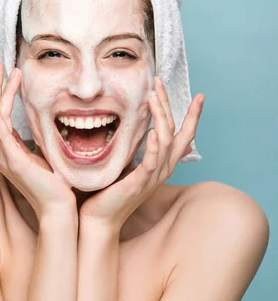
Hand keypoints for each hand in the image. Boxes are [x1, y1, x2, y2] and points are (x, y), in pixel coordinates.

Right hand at [0, 60, 75, 220]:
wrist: (59, 208)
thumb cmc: (54, 184)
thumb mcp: (42, 154)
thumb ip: (35, 140)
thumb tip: (41, 124)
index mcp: (6, 150)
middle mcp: (0, 152)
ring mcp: (4, 157)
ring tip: (4, 69)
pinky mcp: (13, 162)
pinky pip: (0, 133)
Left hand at [79, 77, 204, 231]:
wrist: (100, 218)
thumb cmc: (111, 190)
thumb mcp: (130, 163)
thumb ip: (140, 147)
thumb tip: (142, 127)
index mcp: (161, 162)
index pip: (182, 134)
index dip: (192, 115)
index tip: (200, 95)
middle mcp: (162, 168)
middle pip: (174, 131)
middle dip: (169, 105)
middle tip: (159, 81)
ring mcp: (152, 177)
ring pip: (166, 142)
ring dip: (160, 118)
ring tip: (152, 97)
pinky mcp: (139, 184)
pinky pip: (151, 163)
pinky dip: (154, 147)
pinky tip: (152, 132)